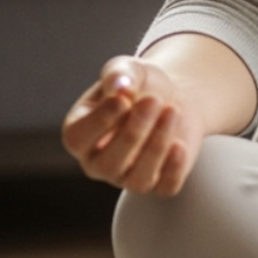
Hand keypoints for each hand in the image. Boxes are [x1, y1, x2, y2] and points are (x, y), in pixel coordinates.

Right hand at [60, 55, 204, 194]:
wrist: (172, 98)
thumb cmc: (141, 86)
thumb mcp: (128, 70)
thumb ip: (118, 74)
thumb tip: (119, 86)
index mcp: (79, 134)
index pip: (77, 139)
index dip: (100, 120)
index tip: (123, 98)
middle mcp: (98, 162)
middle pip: (108, 163)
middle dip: (133, 132)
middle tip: (152, 100)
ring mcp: (127, 177)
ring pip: (137, 179)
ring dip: (157, 146)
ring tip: (172, 110)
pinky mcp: (159, 184)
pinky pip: (165, 188)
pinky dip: (173, 168)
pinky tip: (179, 144)